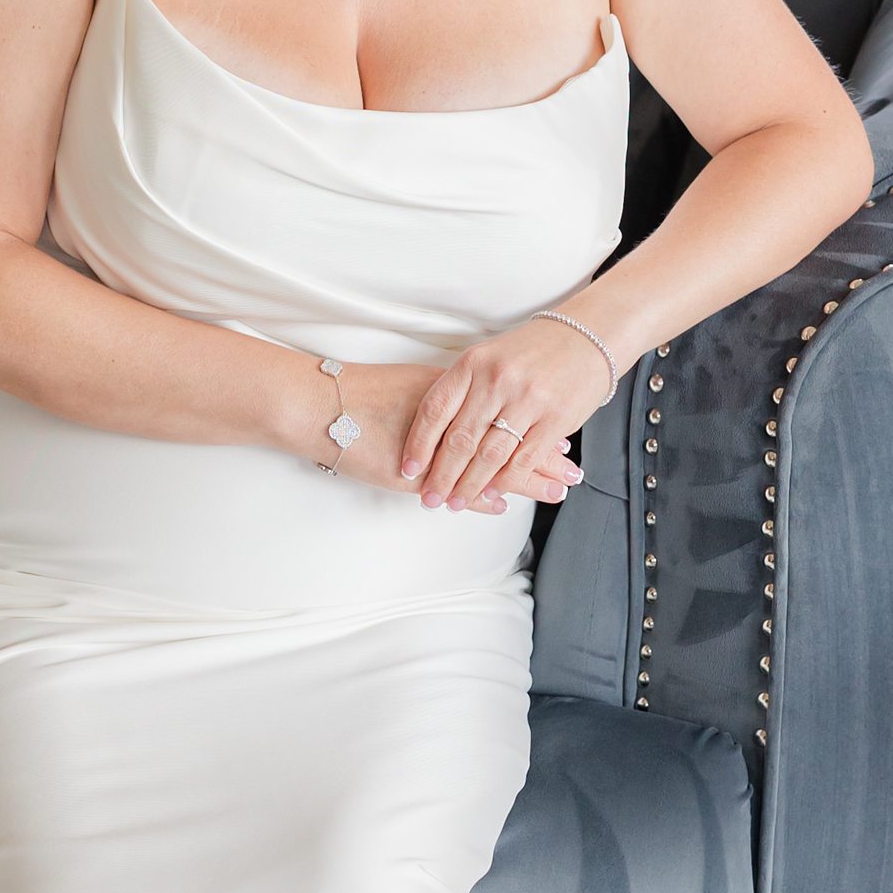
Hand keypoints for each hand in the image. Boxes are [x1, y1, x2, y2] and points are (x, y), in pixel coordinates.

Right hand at [314, 358, 580, 512]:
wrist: (318, 403)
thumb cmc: (361, 393)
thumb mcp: (415, 388)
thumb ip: (450, 403)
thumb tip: (476, 410)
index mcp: (454, 392)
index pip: (507, 412)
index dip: (536, 428)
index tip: (563, 438)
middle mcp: (450, 416)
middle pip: (508, 438)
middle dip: (544, 458)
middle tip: (574, 470)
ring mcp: (433, 445)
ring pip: (491, 462)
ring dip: (527, 479)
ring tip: (558, 489)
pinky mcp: (414, 468)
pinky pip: (456, 482)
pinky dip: (481, 494)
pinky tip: (503, 504)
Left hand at [398, 318, 612, 512]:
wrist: (586, 337)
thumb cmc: (533, 350)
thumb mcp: (489, 357)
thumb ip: (463, 389)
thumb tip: (432, 432)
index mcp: (474, 363)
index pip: (435, 409)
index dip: (418, 444)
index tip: (408, 469)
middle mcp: (498, 380)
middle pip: (460, 438)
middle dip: (441, 475)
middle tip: (429, 497)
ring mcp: (527, 400)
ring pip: (489, 455)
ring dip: (469, 486)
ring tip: (455, 503)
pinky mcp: (555, 419)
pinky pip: (522, 460)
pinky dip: (504, 483)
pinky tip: (491, 494)